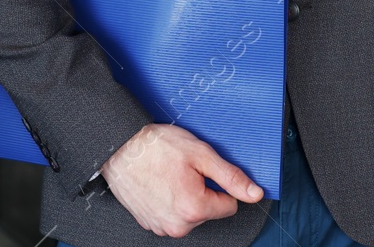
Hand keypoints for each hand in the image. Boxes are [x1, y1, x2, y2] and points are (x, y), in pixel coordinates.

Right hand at [99, 123, 263, 236]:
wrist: (119, 147)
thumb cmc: (154, 147)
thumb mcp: (201, 154)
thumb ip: (231, 176)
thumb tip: (254, 193)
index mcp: (194, 208)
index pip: (230, 205)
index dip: (220, 184)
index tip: (204, 171)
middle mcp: (178, 224)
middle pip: (209, 211)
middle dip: (202, 191)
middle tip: (184, 170)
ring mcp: (162, 227)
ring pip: (190, 214)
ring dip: (185, 197)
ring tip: (169, 176)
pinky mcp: (150, 224)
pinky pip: (172, 215)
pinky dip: (169, 201)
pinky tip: (159, 184)